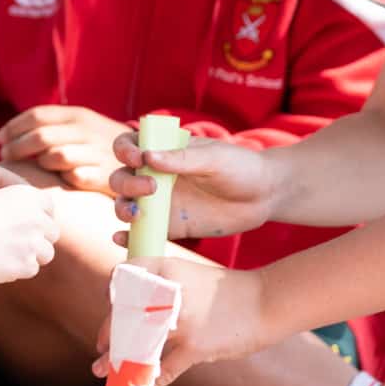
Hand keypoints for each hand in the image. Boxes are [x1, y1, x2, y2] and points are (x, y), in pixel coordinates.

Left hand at [0, 105, 128, 189]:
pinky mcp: (105, 175)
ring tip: (33, 168)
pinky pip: (74, 177)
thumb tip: (7, 133)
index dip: (13, 127)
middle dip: (17, 148)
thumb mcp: (81, 125)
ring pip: (55, 157)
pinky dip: (62, 179)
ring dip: (40, 164)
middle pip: (40, 136)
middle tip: (5, 157)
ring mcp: (97, 152)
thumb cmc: (100, 143)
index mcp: (77, 114)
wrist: (146, 157)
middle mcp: (86, 131)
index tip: (0, 139)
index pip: (37, 116)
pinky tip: (57, 180)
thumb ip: (51, 125)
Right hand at [0, 184, 64, 286]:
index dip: (37, 216)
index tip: (23, 222)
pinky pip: (31, 269)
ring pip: (46, 252)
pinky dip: (17, 268)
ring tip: (6, 251)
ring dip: (31, 254)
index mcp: (26, 195)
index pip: (48, 207)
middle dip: (38, 236)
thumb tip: (44, 218)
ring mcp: (32, 243)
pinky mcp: (25, 265)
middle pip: (53, 231)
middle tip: (15, 240)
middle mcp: (35, 217)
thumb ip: (18, 205)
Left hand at [92, 255, 276, 384]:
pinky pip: (164, 368)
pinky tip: (148, 384)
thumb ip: (163, 285)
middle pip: (124, 316)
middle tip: (101, 349)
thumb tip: (134, 307)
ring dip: (120, 361)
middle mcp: (167, 291)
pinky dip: (153, 379)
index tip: (111, 311)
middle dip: (109, 335)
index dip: (112, 297)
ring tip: (106, 370)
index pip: (123, 278)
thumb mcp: (189, 275)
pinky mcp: (194, 346)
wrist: (266, 300)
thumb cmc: (226, 291)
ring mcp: (179, 320)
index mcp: (165, 268)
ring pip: (138, 345)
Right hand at [109, 132, 278, 238]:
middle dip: (126, 183)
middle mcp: (155, 175)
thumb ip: (182, 158)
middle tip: (150, 189)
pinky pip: (144, 232)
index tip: (138, 158)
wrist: (264, 196)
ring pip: (126, 204)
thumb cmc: (240, 167)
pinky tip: (123, 240)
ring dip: (122, 209)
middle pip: (121, 178)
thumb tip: (148, 157)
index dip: (124, 150)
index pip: (128, 145)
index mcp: (163, 150)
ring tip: (136, 214)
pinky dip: (128, 238)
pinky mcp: (171, 227)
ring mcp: (161, 203)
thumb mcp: (214, 158)